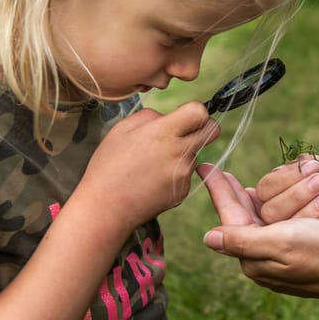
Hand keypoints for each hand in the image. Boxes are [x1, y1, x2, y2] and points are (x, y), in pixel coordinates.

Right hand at [78, 101, 219, 229]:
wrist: (105, 207)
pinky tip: (153, 180)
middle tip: (187, 132)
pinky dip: (175, 174)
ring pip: (196, 154)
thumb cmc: (109, 165)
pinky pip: (187, 174)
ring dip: (182, 154)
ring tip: (153, 164)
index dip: (196, 111)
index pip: (200, 112)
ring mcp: (183, 174)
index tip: (185, 116)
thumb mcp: (122, 129)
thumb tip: (169, 117)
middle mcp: (179, 152)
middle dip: (204, 127)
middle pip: (213, 131)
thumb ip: (151, 116)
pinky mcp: (183, 191)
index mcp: (163, 132)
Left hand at [199, 163, 318, 310]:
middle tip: (220, 173)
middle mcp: (264, 259)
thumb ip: (242, 240)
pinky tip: (270, 202)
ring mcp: (281, 257)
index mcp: (255, 257)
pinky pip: (278, 227)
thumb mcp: (281, 241)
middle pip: (242, 219)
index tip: (205, 168)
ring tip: (242, 184)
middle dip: (234, 194)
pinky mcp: (297, 254)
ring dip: (256, 199)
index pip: (230, 217)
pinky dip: (274, 209)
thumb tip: (208, 238)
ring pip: (260, 221)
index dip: (219, 191)